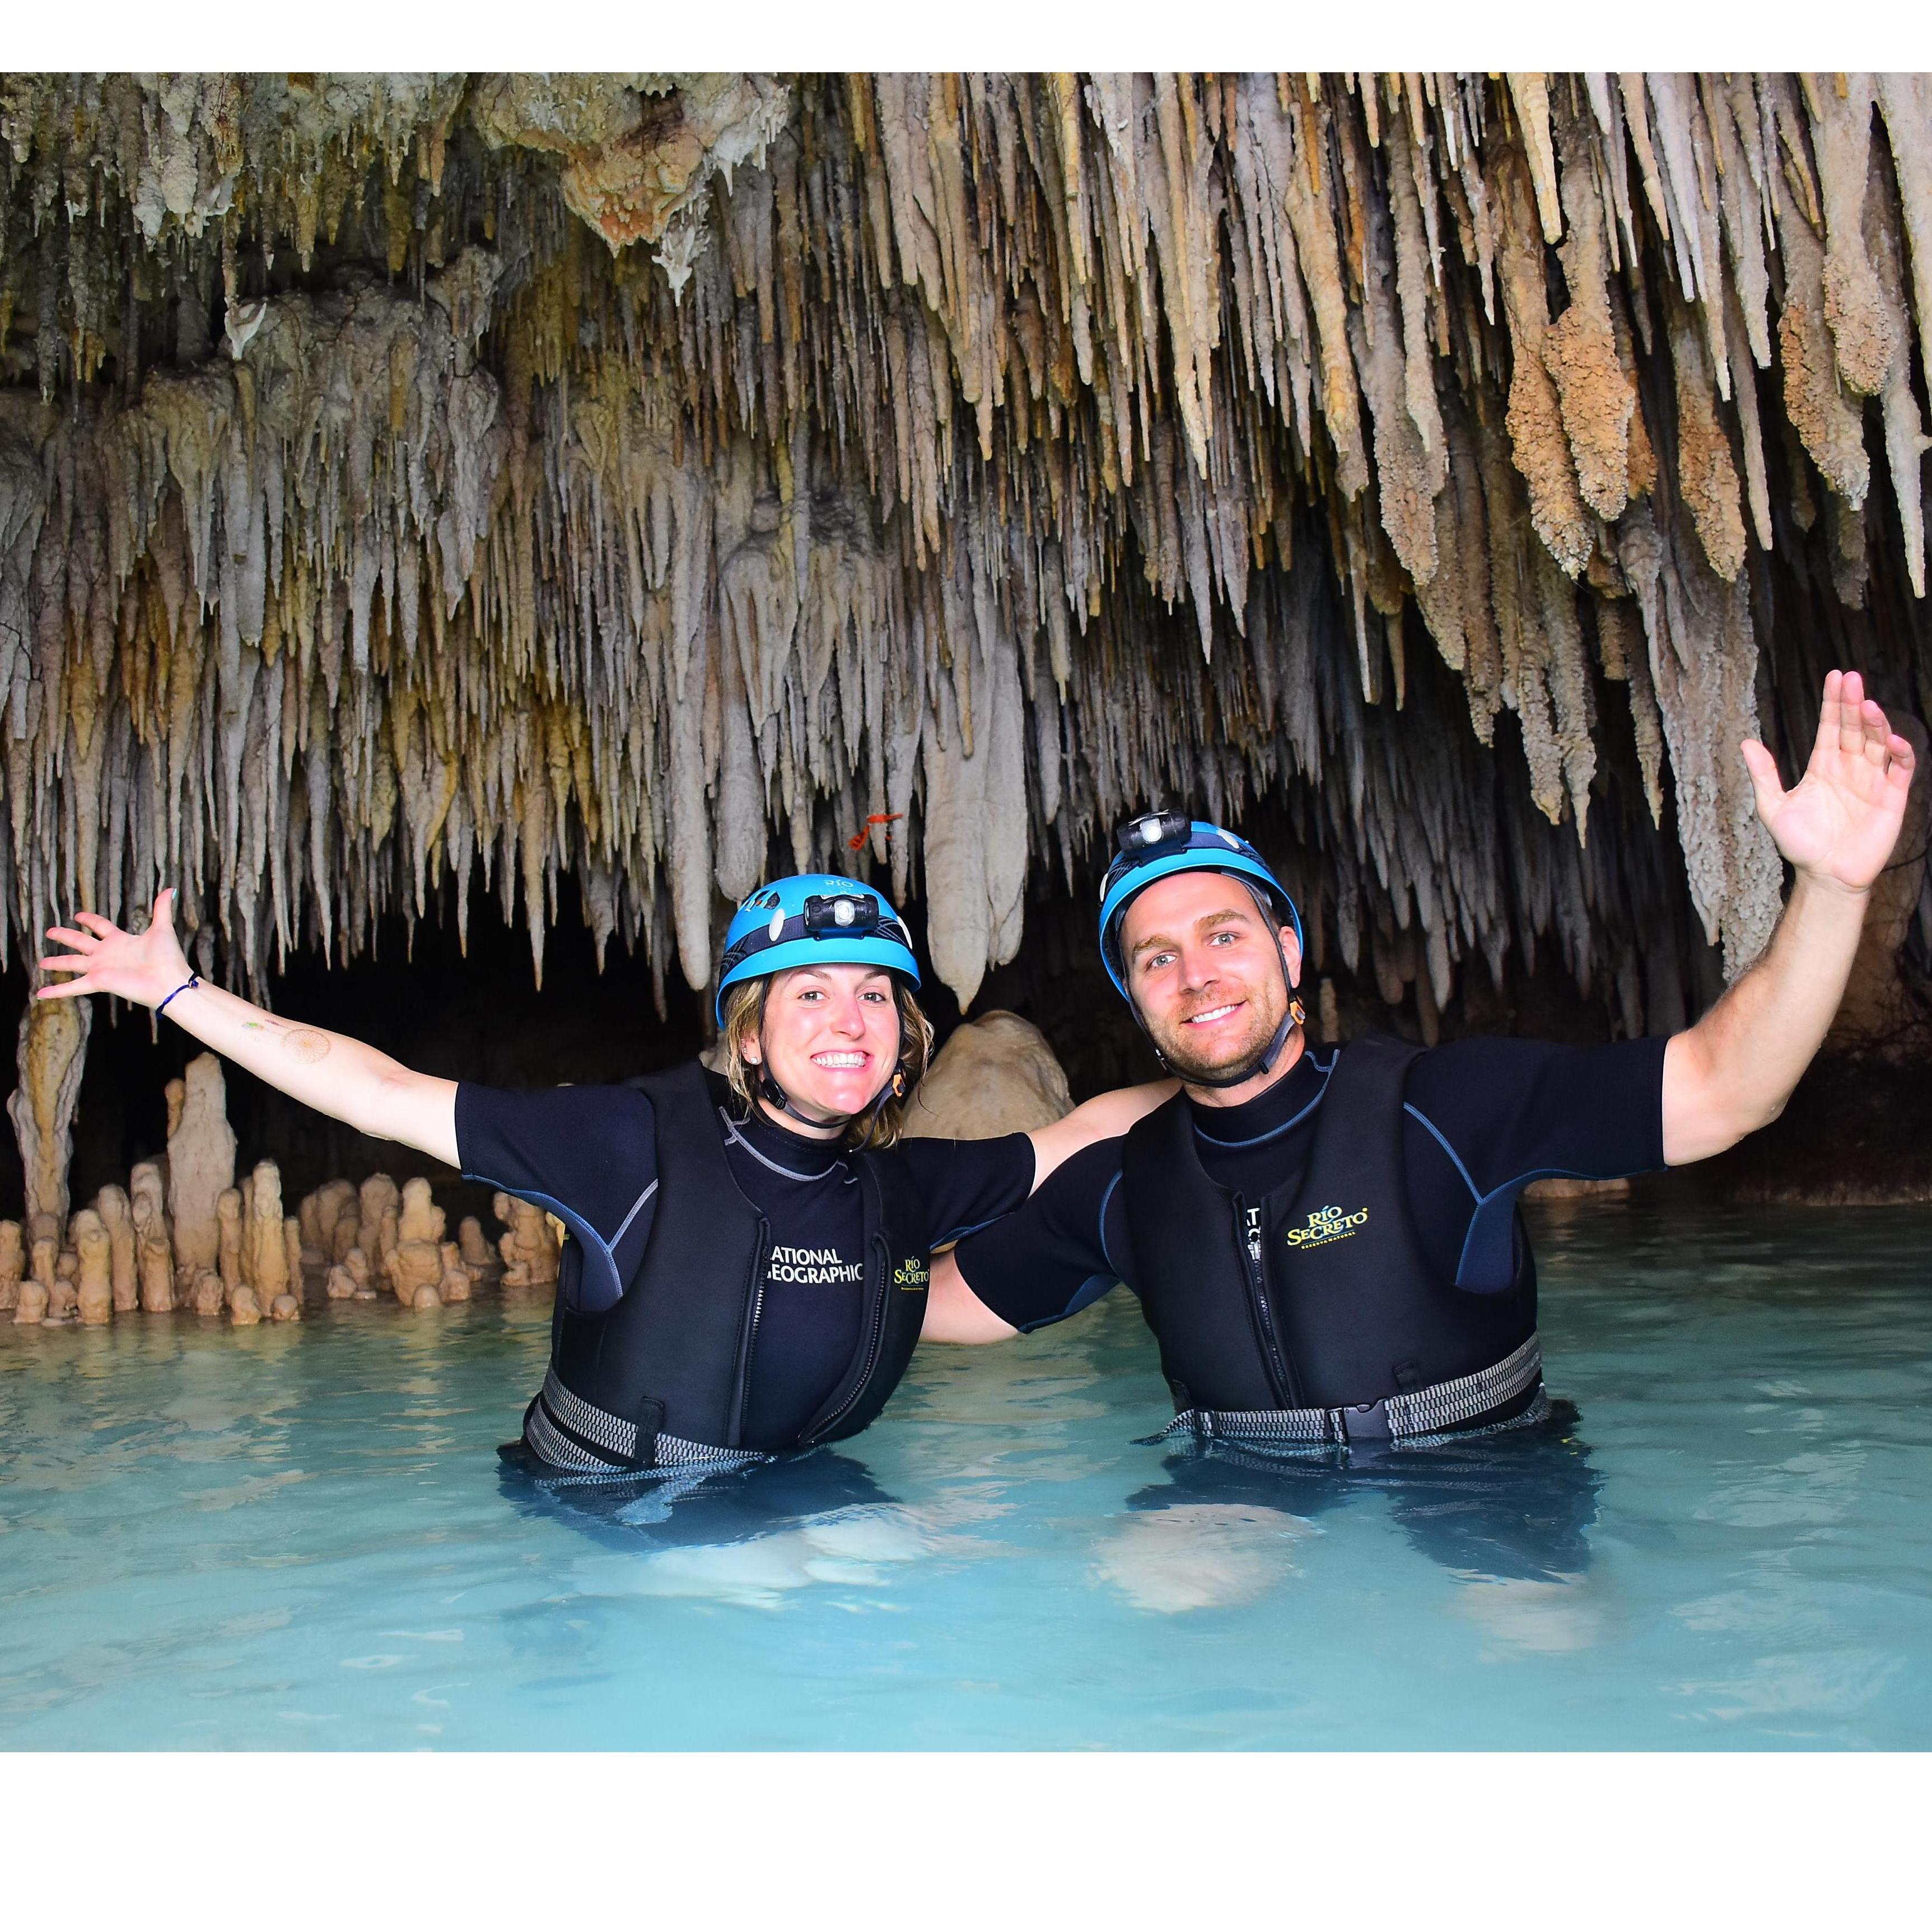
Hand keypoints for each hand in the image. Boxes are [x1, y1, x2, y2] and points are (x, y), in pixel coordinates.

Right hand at [38, 889, 194, 1009]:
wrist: (169, 981)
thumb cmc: (168, 957)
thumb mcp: (162, 929)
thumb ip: (161, 909)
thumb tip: (169, 889)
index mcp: (120, 941)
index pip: (100, 927)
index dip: (89, 920)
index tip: (78, 915)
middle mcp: (107, 954)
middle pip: (80, 942)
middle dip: (65, 936)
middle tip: (50, 931)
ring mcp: (101, 969)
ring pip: (71, 963)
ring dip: (56, 963)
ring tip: (41, 962)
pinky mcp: (98, 982)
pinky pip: (72, 986)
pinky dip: (56, 991)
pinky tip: (40, 994)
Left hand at [1741, 671, 1917, 895]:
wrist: (1825, 876)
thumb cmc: (1800, 844)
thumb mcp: (1773, 807)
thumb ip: (1763, 774)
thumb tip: (1746, 742)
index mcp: (1823, 766)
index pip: (1830, 726)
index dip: (1833, 702)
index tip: (1835, 676)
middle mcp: (1850, 767)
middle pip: (1855, 728)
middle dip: (1852, 703)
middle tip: (1851, 678)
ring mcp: (1872, 780)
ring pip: (1878, 743)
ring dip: (1875, 723)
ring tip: (1866, 705)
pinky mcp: (1892, 797)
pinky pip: (1901, 769)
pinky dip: (1900, 753)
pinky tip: (1892, 741)